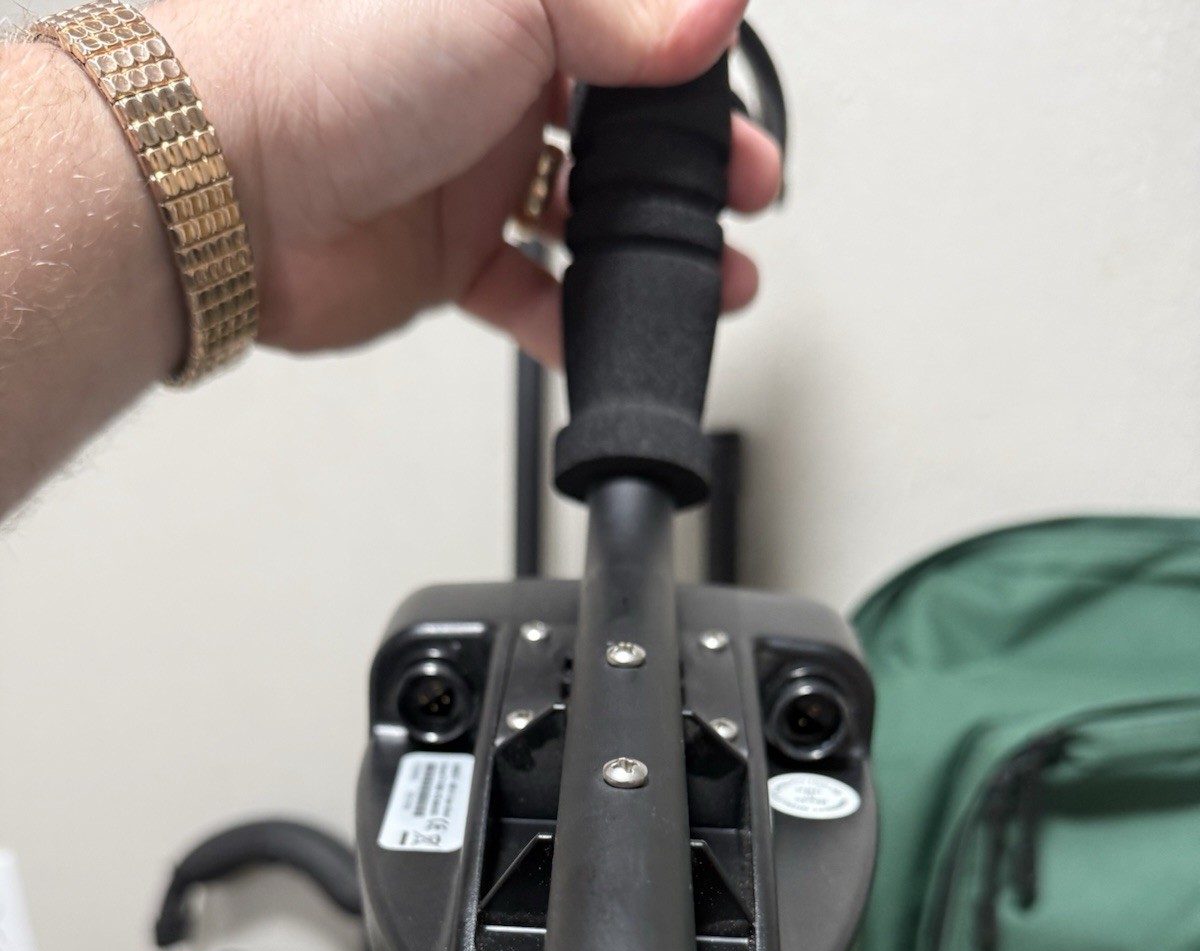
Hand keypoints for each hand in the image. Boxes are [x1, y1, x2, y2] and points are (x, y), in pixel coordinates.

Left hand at [151, 0, 781, 363]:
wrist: (222, 183)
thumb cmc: (322, 63)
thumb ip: (620, 10)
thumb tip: (713, 12)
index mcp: (507, 2)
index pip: (627, 24)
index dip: (690, 62)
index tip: (735, 93)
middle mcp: (486, 76)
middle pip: (619, 120)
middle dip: (691, 161)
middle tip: (744, 190)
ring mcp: (467, 169)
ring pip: (586, 211)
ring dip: (652, 244)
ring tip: (712, 274)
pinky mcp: (443, 256)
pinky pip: (529, 292)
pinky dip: (575, 318)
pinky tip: (610, 329)